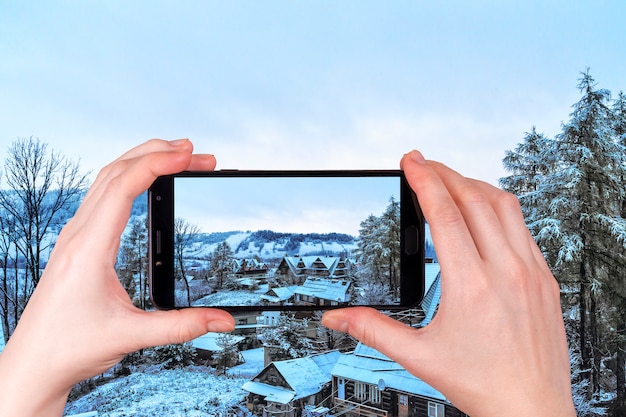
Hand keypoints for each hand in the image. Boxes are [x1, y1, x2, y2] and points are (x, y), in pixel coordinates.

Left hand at [0, 139, 234, 416]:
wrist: (33, 363)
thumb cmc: (69, 347)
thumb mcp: (131, 335)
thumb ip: (182, 326)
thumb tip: (222, 320)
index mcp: (89, 247)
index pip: (123, 186)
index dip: (158, 164)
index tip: (189, 154)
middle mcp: (79, 234)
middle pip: (116, 171)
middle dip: (158, 154)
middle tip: (196, 152)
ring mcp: (75, 235)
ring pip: (107, 178)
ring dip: (142, 161)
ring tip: (177, 158)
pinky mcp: (78, 242)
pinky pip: (102, 194)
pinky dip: (129, 177)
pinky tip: (144, 182)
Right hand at [322, 151, 575, 415]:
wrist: (531, 409)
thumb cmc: (483, 385)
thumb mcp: (419, 357)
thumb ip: (373, 330)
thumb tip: (337, 318)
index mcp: (471, 286)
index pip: (444, 214)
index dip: (423, 180)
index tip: (411, 161)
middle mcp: (506, 272)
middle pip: (473, 199)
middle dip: (444, 173)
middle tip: (423, 163)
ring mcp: (531, 272)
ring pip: (504, 206)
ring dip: (474, 185)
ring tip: (451, 180)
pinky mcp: (545, 279)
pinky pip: (524, 226)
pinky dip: (499, 207)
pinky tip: (485, 212)